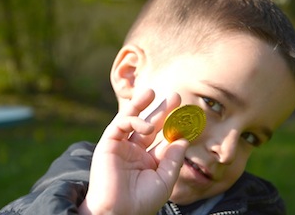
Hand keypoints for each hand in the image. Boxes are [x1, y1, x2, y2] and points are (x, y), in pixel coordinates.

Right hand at [79, 89, 188, 214]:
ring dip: (140, 104)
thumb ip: (173, 159)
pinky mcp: (108, 144)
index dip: (173, 126)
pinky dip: (133, 121)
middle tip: (175, 96)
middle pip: (150, 125)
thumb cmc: (141, 201)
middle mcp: (134, 151)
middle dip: (161, 110)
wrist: (117, 213)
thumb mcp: (164, 180)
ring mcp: (121, 146)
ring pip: (130, 119)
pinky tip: (148, 126)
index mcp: (148, 160)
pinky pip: (120, 125)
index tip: (186, 116)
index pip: (162, 138)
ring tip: (151, 91)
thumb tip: (184, 140)